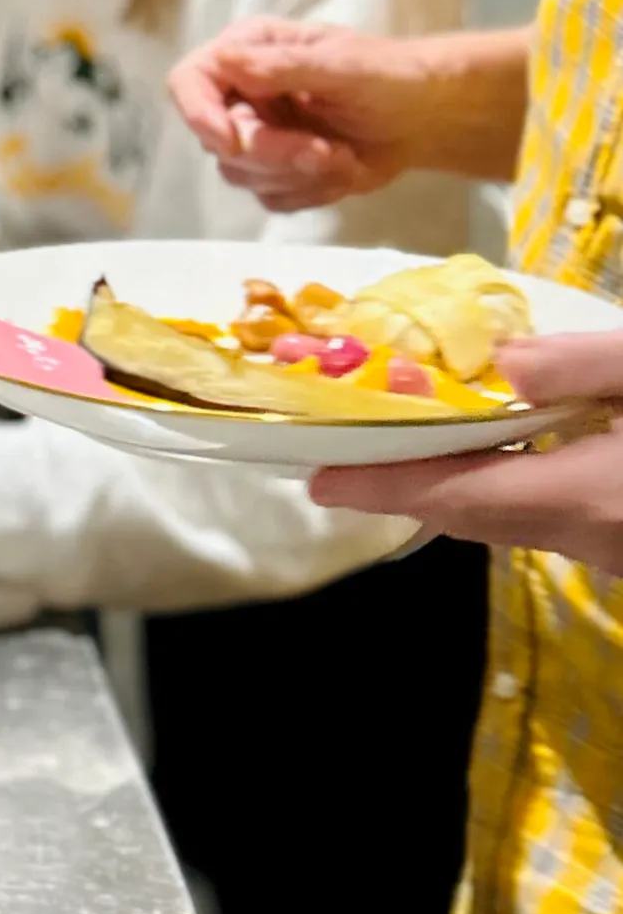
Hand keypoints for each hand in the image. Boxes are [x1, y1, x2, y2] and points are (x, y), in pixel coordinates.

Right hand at [167, 18, 434, 212]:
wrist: (425, 118)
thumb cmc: (389, 77)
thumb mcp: (342, 66)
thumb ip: (282, 66)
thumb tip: (224, 59)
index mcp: (248, 52)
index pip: (190, 80)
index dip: (197, 112)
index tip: (230, 140)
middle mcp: (241, 93)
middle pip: (219, 139)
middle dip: (275, 153)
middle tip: (326, 152)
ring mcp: (256, 134)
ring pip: (242, 175)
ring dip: (298, 175)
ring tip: (344, 158)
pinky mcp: (274, 171)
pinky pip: (270, 199)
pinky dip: (311, 192)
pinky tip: (342, 169)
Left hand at [312, 331, 622, 574]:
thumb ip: (581, 364)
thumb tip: (504, 362)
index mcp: (588, 494)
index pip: (461, 494)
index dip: (386, 486)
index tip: (321, 481)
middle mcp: (590, 537)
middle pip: (473, 516)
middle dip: (401, 487)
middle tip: (336, 457)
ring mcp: (609, 551)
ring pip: (505, 523)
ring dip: (446, 488)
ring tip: (390, 446)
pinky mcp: (621, 544)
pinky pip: (540, 522)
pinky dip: (494, 490)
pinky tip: (484, 455)